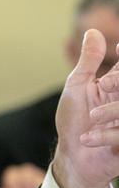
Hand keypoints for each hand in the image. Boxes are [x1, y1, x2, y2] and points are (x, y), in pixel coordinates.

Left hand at [53, 30, 118, 187]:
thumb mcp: (77, 88)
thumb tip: (92, 32)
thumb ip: (88, 62)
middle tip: (104, 85)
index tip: (118, 49)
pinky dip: (105, 136)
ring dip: (112, 111)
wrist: (72, 156)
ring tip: (92, 119)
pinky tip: (87, 139)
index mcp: (118, 84)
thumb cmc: (74, 121)